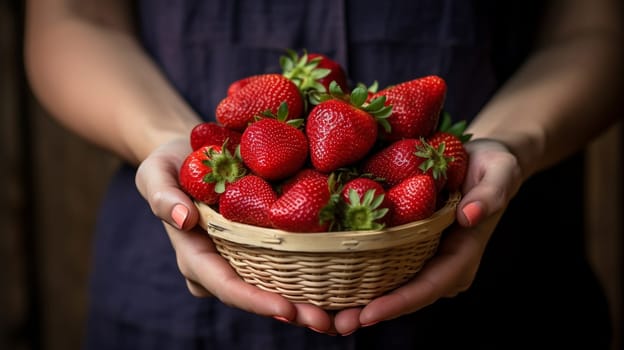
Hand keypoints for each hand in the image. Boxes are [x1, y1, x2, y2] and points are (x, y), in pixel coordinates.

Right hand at [135, 138, 336, 332]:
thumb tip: (183, 219)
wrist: (188, 157)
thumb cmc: (169, 165)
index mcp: (194, 256)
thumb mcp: (156, 173)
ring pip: (273, 286)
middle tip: (326, 322)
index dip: (255, 300)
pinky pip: (282, 265)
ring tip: (339, 313)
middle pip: (255, 295)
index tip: (286, 309)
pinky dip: (308, 276)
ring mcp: (239, 258)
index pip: (225, 285)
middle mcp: (219, 266)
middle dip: (289, 311)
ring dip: (304, 302)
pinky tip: (338, 283)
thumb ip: (163, 196)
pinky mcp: (258, 246)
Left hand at [332, 138, 522, 334]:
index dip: (398, 303)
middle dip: (372, 311)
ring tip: (328, 314)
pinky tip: (335, 279)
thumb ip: (491, 195)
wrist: (486, 160)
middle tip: (335, 323)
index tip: (368, 314)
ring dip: (362, 300)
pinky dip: (363, 275)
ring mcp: (428, 259)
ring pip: (394, 286)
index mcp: (463, 255)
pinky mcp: (414, 247)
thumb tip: (471, 216)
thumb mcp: (499, 172)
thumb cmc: (494, 165)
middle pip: (406, 296)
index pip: (429, 286)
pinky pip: (387, 266)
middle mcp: (444, 265)